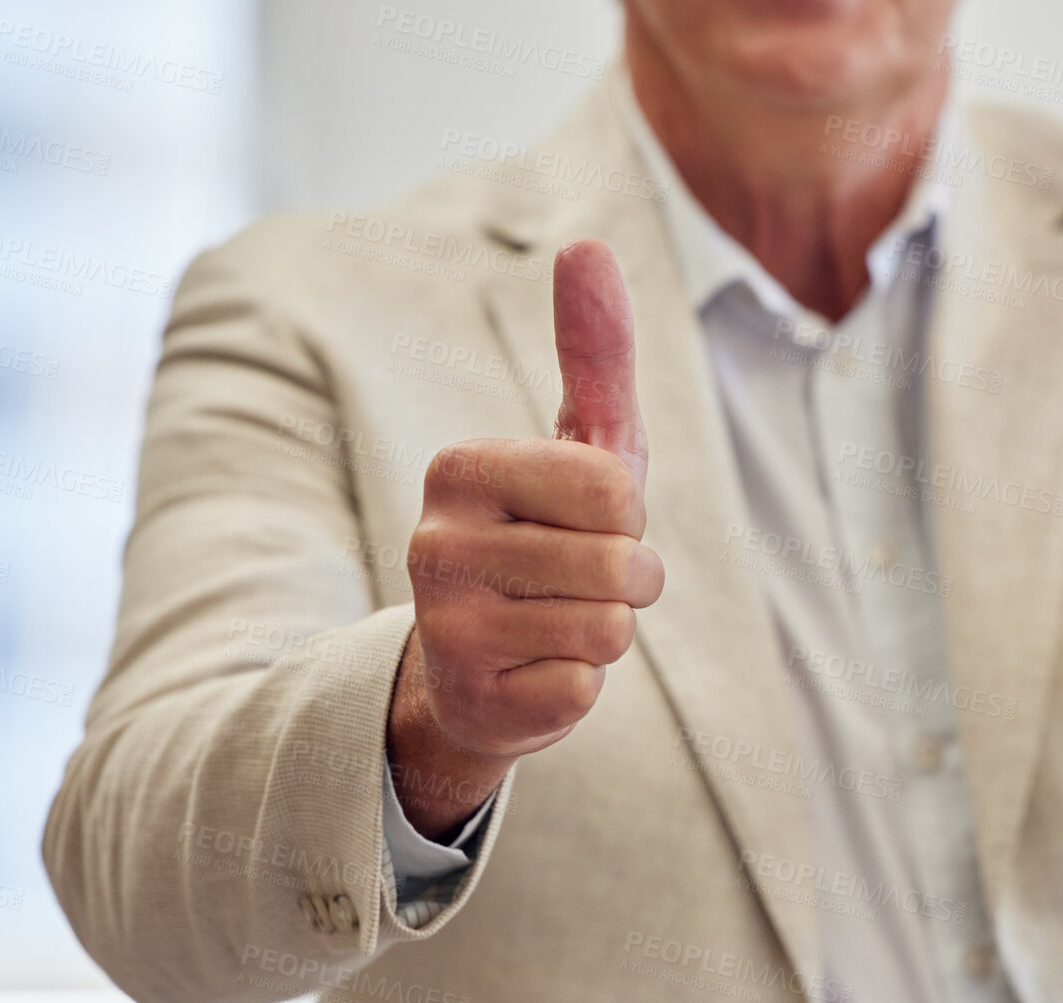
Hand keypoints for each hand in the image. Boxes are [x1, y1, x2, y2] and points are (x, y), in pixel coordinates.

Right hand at [386, 240, 663, 838]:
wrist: (484, 666)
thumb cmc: (552, 538)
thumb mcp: (583, 445)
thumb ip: (594, 352)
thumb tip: (588, 244)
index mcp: (462, 469)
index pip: (613, 489)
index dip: (628, 516)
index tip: (589, 524)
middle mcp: (434, 542)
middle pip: (620, 563)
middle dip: (628, 580)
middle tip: (579, 581)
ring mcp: (444, 626)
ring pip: (608, 630)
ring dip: (607, 634)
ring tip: (557, 623)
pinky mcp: (469, 698)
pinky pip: (584, 690)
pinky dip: (580, 686)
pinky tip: (534, 672)